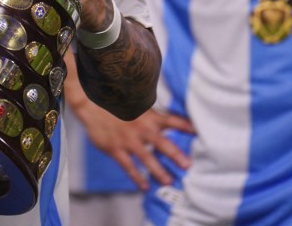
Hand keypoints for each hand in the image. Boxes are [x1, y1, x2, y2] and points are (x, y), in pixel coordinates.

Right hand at [75, 103, 193, 189]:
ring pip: (146, 158)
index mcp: (148, 116)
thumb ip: (152, 115)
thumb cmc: (117, 105)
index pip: (172, 120)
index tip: (199, 133)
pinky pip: (128, 166)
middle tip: (187, 165)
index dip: (186, 126)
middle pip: (161, 143)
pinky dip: (136, 177)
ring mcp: (128, 140)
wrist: (92, 104)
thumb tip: (169, 120)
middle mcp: (141, 128)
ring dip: (158, 170)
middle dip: (175, 155)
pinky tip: (144, 187)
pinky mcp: (115, 149)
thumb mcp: (137, 105)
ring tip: (169, 180)